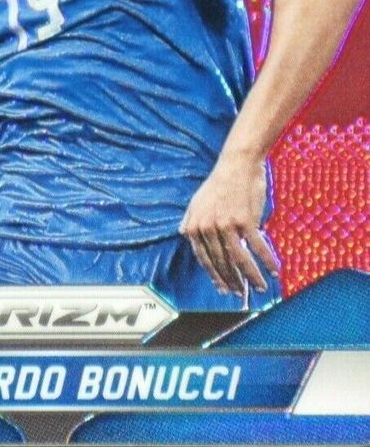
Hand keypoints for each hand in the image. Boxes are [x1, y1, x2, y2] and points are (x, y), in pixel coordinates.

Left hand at [179, 154, 279, 295]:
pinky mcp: (245, 221)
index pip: (204, 259)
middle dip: (233, 281)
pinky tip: (274, 271)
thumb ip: (189, 220)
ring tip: (260, 288)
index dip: (214, 276)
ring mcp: (226, 225)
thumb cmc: (219, 183)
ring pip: (239, 260)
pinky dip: (267, 261)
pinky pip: (257, 247)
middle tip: (242, 293)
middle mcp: (207, 228)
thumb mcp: (196, 201)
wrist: (237, 164)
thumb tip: (184, 234)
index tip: (223, 288)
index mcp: (195, 226)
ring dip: (251, 277)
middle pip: (222, 263)